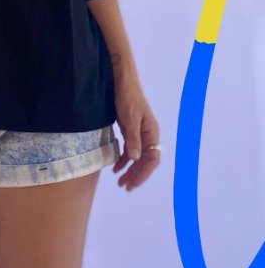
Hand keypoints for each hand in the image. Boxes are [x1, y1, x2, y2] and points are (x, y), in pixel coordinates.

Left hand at [111, 73, 160, 190]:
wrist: (121, 80)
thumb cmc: (127, 97)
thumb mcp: (129, 118)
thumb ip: (133, 138)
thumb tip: (136, 158)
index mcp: (152, 133)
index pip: (152, 159)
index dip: (144, 173)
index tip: (132, 183)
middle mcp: (148, 135)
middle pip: (144, 161)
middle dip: (135, 174)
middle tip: (123, 187)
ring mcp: (139, 133)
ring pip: (136, 157)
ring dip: (129, 169)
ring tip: (119, 181)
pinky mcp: (130, 130)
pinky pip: (129, 149)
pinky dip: (123, 159)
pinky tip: (115, 167)